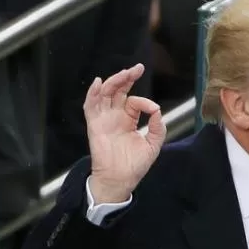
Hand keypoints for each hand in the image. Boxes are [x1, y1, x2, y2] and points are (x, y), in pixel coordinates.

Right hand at [83, 64, 165, 203]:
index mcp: (127, 119)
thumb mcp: (153, 145)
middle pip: (118, 91)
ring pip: (105, 94)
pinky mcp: (94, 125)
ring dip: (113, 81)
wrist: (121, 179)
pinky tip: (98, 83)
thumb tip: (157, 110)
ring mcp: (104, 119)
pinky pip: (90, 106)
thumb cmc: (135, 165)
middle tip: (137, 68)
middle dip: (127, 78)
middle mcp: (115, 116)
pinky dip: (93, 94)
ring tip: (124, 73)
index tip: (153, 109)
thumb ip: (157, 128)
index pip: (134, 101)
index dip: (144, 101)